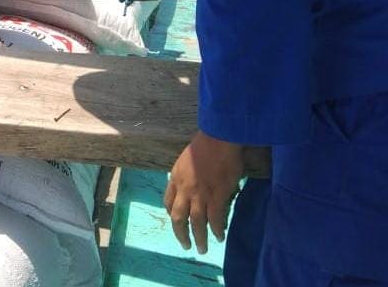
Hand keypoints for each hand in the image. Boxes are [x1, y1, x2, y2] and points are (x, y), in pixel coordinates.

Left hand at [164, 131, 242, 254]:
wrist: (218, 138)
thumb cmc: (205, 145)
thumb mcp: (185, 160)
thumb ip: (186, 175)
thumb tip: (192, 186)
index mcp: (175, 178)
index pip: (168, 201)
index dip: (172, 214)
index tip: (177, 222)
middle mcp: (184, 189)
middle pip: (178, 217)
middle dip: (181, 234)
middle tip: (186, 246)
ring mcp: (200, 194)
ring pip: (196, 222)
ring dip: (198, 237)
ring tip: (202, 248)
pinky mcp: (217, 195)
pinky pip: (215, 218)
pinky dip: (216, 229)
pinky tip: (219, 236)